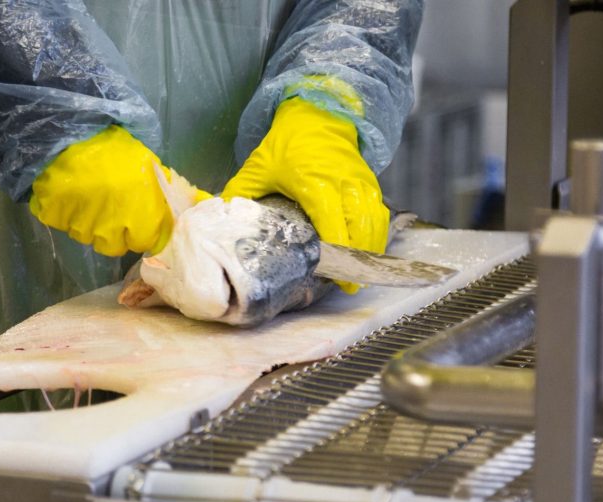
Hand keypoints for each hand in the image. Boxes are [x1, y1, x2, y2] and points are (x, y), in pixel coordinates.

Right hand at [31, 126, 180, 255]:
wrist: (75, 133)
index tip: (134, 219)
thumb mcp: (148, 166)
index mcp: (141, 219)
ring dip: (88, 223)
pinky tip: (70, 195)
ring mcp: (83, 227)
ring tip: (88, 197)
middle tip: (109, 210)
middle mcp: (113, 230)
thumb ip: (160, 191)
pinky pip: (63, 224)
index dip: (138, 231)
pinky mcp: (58, 218)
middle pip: (113, 247)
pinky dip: (65, 213)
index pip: (142, 243)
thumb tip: (175, 203)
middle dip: (112, 233)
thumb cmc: (117, 149)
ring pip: (87, 237)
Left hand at [222, 97, 388, 292]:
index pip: (334, 222)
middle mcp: (345, 183)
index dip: (337, 251)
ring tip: (357, 275)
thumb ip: (240, 194)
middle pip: (361, 228)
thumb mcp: (258, 166)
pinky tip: (365, 253)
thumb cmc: (286, 143)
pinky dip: (376, 235)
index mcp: (316, 181)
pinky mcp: (370, 183)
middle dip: (357, 258)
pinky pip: (379, 214)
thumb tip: (223, 221)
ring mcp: (361, 182)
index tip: (334, 276)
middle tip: (348, 285)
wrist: (316, 114)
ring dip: (370, 250)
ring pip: (376, 222)